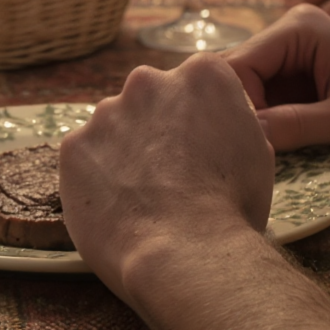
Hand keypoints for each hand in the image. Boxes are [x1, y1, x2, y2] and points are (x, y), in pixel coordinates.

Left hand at [59, 54, 274, 299]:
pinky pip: (85, 158)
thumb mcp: (255, 151)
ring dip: (124, 153)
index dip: (199, 118)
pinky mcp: (74, 144)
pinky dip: (96, 179)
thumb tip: (211, 120)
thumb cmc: (233, 210)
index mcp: (202, 75)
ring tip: (143, 199)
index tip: (202, 148)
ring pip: (113, 128)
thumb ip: (227, 118)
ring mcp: (106, 111)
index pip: (196, 82)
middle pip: (150, 99)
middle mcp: (149, 80)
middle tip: (171, 176)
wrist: (189, 254)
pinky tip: (117, 208)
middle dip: (157, 130)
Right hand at [225, 4, 329, 156]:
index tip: (243, 144)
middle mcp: (288, 31)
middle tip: (245, 151)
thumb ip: (294, 125)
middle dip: (241, 111)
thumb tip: (241, 136)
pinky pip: (267, 97)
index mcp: (298, 28)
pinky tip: (274, 145)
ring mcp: (292, 53)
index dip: (235, 104)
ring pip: (249, 87)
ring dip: (253, 119)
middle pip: (239, 73)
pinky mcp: (297, 74)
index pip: (239, 63)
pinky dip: (267, 122)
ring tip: (259, 152)